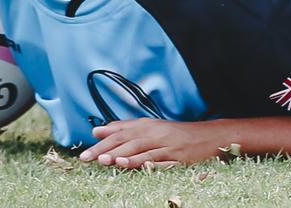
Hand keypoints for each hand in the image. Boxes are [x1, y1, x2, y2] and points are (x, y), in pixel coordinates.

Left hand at [79, 118, 226, 168]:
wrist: (207, 136)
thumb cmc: (174, 134)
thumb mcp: (148, 127)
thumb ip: (122, 128)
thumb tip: (97, 130)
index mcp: (143, 126)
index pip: (117, 134)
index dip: (100, 142)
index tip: (83, 151)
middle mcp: (152, 132)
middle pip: (124, 141)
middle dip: (104, 150)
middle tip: (87, 158)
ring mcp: (164, 144)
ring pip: (140, 149)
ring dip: (122, 155)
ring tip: (105, 161)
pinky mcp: (176, 155)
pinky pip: (159, 159)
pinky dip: (147, 162)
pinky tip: (136, 165)